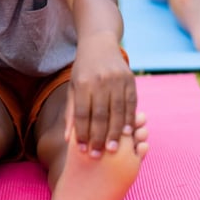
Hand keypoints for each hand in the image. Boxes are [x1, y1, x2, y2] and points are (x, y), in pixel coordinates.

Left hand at [66, 36, 136, 157]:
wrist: (100, 43)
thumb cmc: (83, 70)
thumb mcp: (72, 88)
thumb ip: (71, 114)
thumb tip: (69, 139)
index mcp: (83, 83)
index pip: (83, 114)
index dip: (83, 133)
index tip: (82, 150)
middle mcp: (101, 81)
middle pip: (101, 115)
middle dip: (99, 138)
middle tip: (98, 155)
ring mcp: (117, 80)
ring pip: (118, 112)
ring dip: (116, 133)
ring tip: (114, 150)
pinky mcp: (130, 80)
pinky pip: (131, 104)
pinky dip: (129, 120)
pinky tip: (127, 133)